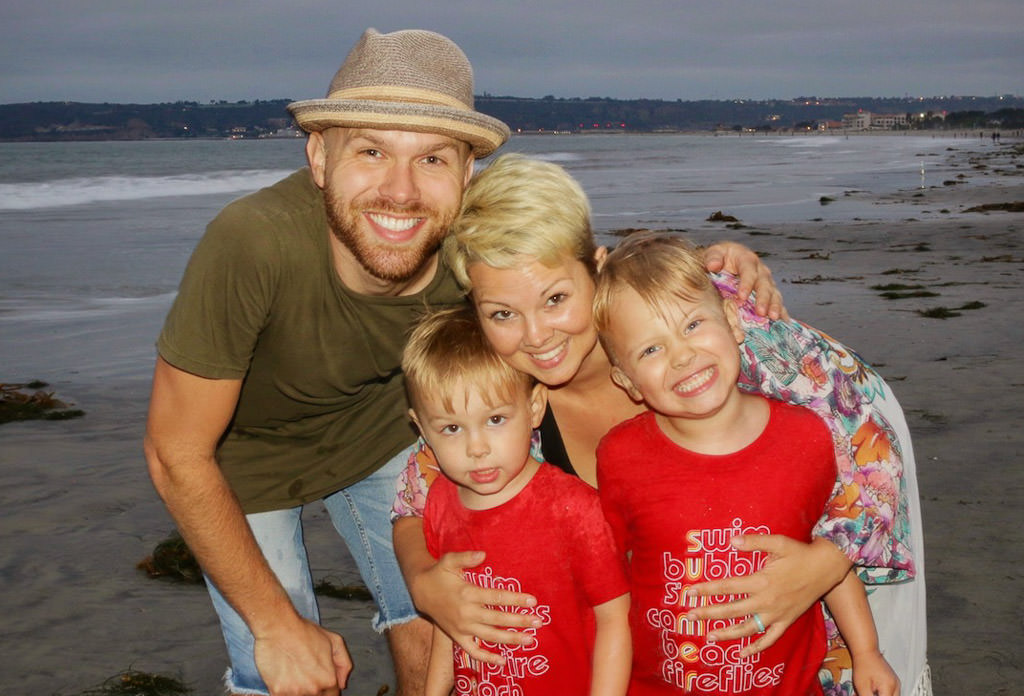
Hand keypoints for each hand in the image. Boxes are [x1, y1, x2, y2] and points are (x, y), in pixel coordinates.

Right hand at [254, 615, 351, 694]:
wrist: (279, 627)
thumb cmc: (304, 632)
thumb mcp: (335, 641)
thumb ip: (344, 665)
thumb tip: (342, 683)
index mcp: (328, 679)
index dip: (327, 689)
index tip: (321, 682)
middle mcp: (313, 689)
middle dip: (314, 689)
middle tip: (306, 674)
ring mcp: (295, 692)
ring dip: (298, 690)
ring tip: (295, 674)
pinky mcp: (277, 692)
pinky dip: (284, 690)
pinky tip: (284, 677)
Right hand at [410, 550, 540, 665]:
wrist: (421, 591)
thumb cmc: (439, 574)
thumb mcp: (449, 561)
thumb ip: (466, 557)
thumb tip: (483, 555)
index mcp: (467, 593)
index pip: (496, 597)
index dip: (515, 599)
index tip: (533, 601)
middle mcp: (466, 613)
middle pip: (497, 619)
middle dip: (519, 621)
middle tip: (538, 621)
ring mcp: (462, 628)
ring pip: (489, 636)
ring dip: (510, 639)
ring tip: (530, 639)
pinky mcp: (457, 636)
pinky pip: (473, 651)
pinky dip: (486, 658)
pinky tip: (502, 661)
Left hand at [683, 535, 849, 655]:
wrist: (826, 568)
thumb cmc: (799, 553)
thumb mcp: (777, 542)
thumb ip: (754, 542)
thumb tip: (731, 540)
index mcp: (762, 581)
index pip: (727, 587)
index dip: (707, 590)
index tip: (689, 593)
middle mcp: (767, 601)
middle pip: (732, 611)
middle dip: (709, 614)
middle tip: (690, 617)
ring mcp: (777, 614)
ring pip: (748, 628)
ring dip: (727, 634)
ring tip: (709, 637)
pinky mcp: (786, 621)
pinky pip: (770, 639)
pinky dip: (756, 647)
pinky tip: (743, 653)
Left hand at [703, 242, 787, 319]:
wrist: (725, 261)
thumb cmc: (719, 258)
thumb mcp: (714, 253)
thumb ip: (713, 258)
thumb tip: (713, 265)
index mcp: (746, 259)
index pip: (748, 271)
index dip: (746, 284)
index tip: (742, 297)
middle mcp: (760, 270)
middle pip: (764, 284)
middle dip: (763, 299)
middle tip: (761, 312)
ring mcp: (766, 282)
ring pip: (774, 293)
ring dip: (775, 306)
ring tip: (774, 317)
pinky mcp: (769, 292)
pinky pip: (777, 302)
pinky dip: (781, 311)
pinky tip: (784, 321)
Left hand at [851, 649, 899, 695]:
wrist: (866, 651)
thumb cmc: (863, 665)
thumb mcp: (862, 686)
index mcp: (889, 687)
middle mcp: (896, 686)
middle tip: (869, 693)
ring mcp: (896, 683)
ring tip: (870, 691)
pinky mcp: (894, 682)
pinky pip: (891, 694)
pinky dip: (883, 694)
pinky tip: (873, 691)